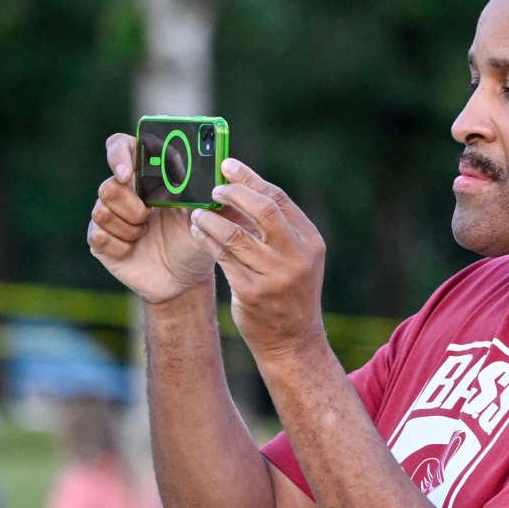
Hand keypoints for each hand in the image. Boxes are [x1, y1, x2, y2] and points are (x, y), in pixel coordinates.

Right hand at [87, 133, 214, 302]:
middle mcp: (126, 192)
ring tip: (146, 235)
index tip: (128, 173)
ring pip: (102, 210)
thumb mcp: (212, 217)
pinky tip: (134, 250)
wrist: (186, 280)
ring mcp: (110, 216)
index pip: (122, 147)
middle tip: (149, 217)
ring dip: (129, 227)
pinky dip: (120, 245)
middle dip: (131, 205)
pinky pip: (98, 235)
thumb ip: (216, 193)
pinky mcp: (101, 241)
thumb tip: (224, 171)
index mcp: (150, 177)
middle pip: (109, 184)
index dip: (119, 154)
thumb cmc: (198, 241)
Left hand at [188, 159, 326, 354]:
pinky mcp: (252, 292)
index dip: (251, 179)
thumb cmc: (289, 292)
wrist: (292, 341)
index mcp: (310, 242)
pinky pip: (223, 257)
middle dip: (232, 193)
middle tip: (213, 189)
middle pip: (262, 209)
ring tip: (198, 214)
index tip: (228, 166)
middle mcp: (297, 257)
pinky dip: (207, 240)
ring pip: (235, 234)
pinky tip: (199, 233)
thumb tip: (237, 190)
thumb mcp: (295, 259)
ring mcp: (275, 276)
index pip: (279, 199)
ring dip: (211, 219)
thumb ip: (274, 228)